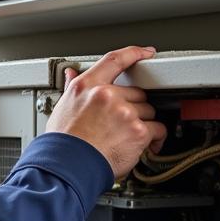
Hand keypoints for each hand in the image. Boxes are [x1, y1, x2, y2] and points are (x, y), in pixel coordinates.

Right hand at [46, 46, 166, 179]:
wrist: (67, 168)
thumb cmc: (62, 143)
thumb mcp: (62, 109)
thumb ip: (71, 88)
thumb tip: (70, 74)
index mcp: (86, 86)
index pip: (114, 60)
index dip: (134, 53)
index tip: (146, 53)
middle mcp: (106, 95)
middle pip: (137, 93)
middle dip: (134, 107)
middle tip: (122, 124)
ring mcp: (124, 112)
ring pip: (148, 112)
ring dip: (142, 124)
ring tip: (126, 138)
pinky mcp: (137, 130)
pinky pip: (157, 130)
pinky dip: (154, 139)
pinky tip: (145, 146)